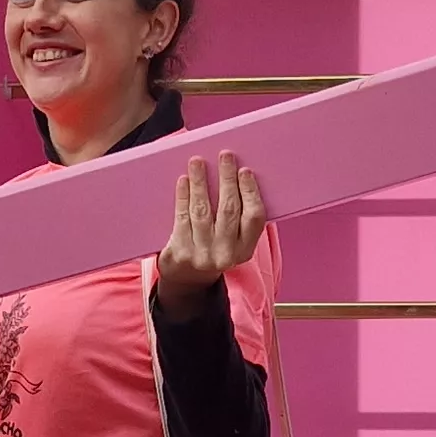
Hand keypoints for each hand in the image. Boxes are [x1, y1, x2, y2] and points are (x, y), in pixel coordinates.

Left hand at [154, 153, 265, 313]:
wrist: (187, 280)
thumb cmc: (214, 249)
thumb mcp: (234, 242)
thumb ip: (240, 218)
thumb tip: (240, 177)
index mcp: (245, 250)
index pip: (254, 217)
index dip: (250, 192)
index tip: (244, 171)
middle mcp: (226, 254)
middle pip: (229, 209)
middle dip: (226, 179)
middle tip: (225, 156)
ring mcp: (202, 255)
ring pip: (203, 210)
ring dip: (201, 182)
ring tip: (198, 162)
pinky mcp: (181, 252)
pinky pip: (182, 217)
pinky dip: (183, 196)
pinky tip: (184, 181)